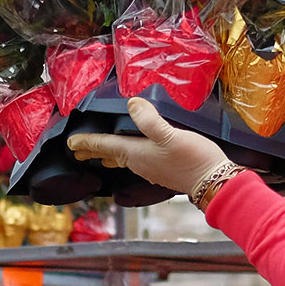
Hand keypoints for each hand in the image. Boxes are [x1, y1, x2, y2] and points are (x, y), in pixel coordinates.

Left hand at [66, 98, 230, 194]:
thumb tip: (132, 104)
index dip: (88, 142)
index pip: (105, 146)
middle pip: (110, 154)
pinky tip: (132, 156)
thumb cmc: (192, 158)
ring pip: (123, 159)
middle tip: (76, 151)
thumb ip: (149, 120)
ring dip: (109, 155)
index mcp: (136, 153)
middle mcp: (139, 163)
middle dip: (93, 151)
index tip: (70, 143)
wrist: (214, 181)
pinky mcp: (162, 170)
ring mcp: (151, 168)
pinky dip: (127, 157)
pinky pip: (137, 162)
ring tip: (100, 155)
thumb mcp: (170, 135)